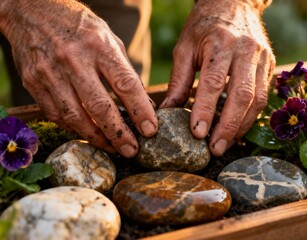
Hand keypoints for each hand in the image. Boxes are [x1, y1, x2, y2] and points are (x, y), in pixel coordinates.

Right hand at [0, 0, 157, 157]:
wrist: (31, 11)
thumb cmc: (79, 26)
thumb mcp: (108, 38)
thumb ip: (124, 70)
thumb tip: (143, 104)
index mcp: (99, 46)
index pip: (126, 84)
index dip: (141, 111)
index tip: (151, 130)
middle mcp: (74, 60)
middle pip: (100, 106)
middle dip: (119, 134)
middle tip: (132, 150)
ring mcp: (50, 72)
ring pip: (76, 116)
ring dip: (97, 137)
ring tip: (113, 148)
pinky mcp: (33, 83)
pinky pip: (56, 114)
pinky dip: (74, 128)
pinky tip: (88, 133)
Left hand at [160, 0, 274, 155]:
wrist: (235, 3)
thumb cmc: (204, 26)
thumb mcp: (185, 47)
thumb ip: (179, 80)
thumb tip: (168, 112)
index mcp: (221, 43)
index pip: (214, 82)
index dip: (205, 110)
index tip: (197, 134)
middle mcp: (246, 51)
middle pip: (242, 95)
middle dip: (228, 126)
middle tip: (215, 149)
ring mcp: (262, 58)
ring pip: (257, 100)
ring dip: (242, 126)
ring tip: (225, 144)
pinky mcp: (270, 65)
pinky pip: (263, 96)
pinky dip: (250, 116)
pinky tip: (237, 129)